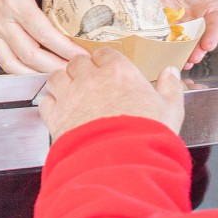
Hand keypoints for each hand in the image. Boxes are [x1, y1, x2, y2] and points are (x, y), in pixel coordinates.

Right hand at [0, 0, 102, 73]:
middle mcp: (1, 19)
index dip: (65, 47)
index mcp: (14, 1)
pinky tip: (38, 72)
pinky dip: (21, 72)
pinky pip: (4, 63)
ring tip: (62, 73)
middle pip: (29, 54)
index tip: (84, 55)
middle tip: (77, 70)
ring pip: (15, 64)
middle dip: (56, 66)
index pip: (43, 32)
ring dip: (39, 73)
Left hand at [39, 48, 183, 141]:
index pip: (104, 53)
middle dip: (81, 70)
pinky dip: (51, 104)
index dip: (104, 61)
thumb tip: (171, 73)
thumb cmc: (146, 136)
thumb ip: (170, 87)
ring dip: (63, 83)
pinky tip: (60, 111)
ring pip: (57, 77)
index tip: (107, 69)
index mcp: (118, 71)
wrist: (122, 163)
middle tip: (88, 81)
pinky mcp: (56, 117)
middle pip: (77, 62)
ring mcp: (70, 96)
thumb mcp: (170, 109)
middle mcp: (90, 78)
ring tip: (71, 92)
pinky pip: (46, 101)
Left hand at [142, 0, 217, 54]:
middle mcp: (195, 21)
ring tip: (179, 60)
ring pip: (182, 44)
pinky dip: (162, 47)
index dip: (213, 35)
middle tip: (194, 57)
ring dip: (181, 53)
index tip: (209, 44)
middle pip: (199, 40)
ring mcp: (178, 26)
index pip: (215, 25)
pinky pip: (163, 40)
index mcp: (210, 10)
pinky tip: (160, 52)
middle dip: (197, 50)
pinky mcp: (162, 28)